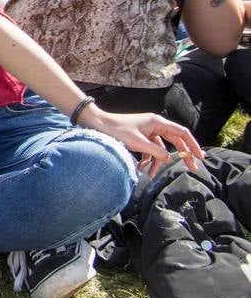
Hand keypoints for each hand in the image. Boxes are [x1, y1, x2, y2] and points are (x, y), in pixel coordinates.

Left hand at [83, 106, 202, 176]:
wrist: (97, 124)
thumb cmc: (116, 130)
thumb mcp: (139, 143)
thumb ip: (156, 152)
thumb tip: (170, 159)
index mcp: (158, 122)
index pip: (182, 133)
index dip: (193, 145)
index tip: (200, 157)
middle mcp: (155, 125)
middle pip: (175, 141)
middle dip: (182, 156)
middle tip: (192, 169)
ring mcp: (148, 131)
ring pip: (161, 148)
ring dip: (157, 162)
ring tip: (151, 174)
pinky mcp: (140, 137)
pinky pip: (150, 149)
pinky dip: (148, 159)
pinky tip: (142, 168)